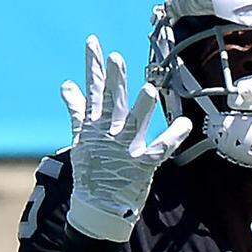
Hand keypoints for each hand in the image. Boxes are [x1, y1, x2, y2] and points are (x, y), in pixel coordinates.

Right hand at [61, 35, 190, 242]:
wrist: (96, 208)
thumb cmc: (92, 169)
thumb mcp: (81, 137)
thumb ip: (77, 109)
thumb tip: (67, 85)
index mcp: (95, 125)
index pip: (94, 90)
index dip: (94, 67)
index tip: (94, 43)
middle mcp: (109, 134)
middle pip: (112, 102)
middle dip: (114, 80)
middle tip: (116, 58)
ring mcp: (125, 149)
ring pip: (134, 123)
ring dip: (140, 107)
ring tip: (148, 89)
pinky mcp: (141, 166)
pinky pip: (159, 150)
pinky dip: (172, 138)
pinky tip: (184, 124)